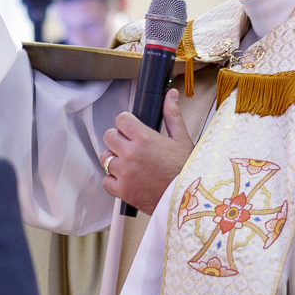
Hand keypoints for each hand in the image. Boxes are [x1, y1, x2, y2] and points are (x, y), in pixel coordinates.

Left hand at [100, 89, 195, 214]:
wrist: (188, 200)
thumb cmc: (187, 170)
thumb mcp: (182, 139)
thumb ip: (172, 115)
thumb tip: (170, 95)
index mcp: (144, 138)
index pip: (121, 119)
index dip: (126, 122)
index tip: (132, 128)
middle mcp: (130, 154)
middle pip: (109, 136)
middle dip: (118, 138)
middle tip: (130, 145)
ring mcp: (124, 173)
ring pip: (105, 157)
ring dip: (114, 158)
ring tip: (129, 162)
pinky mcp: (122, 191)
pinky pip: (106, 180)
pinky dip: (113, 179)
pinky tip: (126, 178)